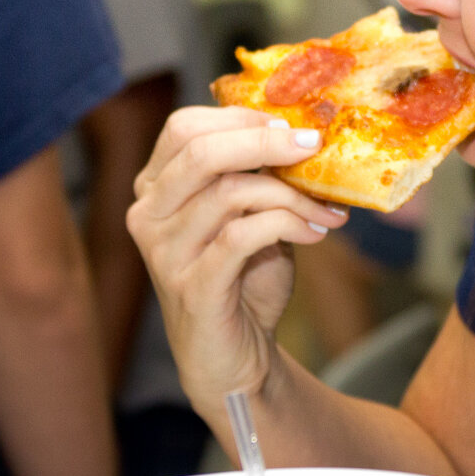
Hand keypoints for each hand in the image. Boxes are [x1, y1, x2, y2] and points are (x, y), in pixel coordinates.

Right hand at [127, 106, 348, 409]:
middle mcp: (149, 215)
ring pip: (230, 192)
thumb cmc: (243, 279)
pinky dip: (289, 224)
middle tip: (313, 146)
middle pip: (201, 152)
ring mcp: (165, 252)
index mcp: (156, 188)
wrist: (236, 357)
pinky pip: (242, 236)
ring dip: (292, 194)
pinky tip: (316, 233)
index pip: (184, 127)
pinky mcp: (193, 286)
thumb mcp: (250, 216)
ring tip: (325, 209)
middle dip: (265, 141)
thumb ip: (260, 176)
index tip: (290, 128)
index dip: (240, 118)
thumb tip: (305, 135)